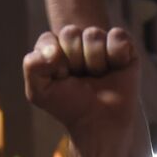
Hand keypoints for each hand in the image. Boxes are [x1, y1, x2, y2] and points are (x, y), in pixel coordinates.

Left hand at [23, 25, 138, 139]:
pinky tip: (114, 69)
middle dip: (74, 60)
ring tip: (98, 77)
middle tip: (80, 79)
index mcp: (56, 50)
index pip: (48, 38)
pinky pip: (117, 36)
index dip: (54, 59)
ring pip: (94, 34)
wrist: (99, 124)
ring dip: (95, 62)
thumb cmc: (69, 107)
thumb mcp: (39, 92)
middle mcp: (78, 43)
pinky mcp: (124, 47)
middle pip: (70, 32)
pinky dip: (115, 55)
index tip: (61, 78)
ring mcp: (101, 44)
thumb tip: (52, 50)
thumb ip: (32, 66)